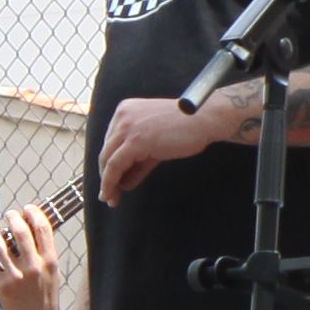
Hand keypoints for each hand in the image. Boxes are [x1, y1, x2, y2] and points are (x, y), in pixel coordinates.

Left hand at [0, 204, 64, 309]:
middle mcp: (34, 267)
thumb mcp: (53, 271)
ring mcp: (17, 277)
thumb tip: (32, 225)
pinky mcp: (2, 286)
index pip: (42, 229)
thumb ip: (45, 251)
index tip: (27, 208)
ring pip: (0, 247)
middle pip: (20, 234)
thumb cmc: (45, 292)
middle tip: (8, 214)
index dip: (34, 214)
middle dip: (13, 218)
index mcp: (50, 261)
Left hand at [94, 89, 236, 202]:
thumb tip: (124, 182)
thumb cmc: (185, 128)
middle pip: (106, 151)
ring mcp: (127, 127)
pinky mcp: (135, 141)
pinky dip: (110, 182)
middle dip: (105, 175)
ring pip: (107, 160)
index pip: (110, 141)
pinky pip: (115, 166)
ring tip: (110, 199)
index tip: (110, 181)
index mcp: (126, 110)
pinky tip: (113, 194)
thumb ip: (139, 159)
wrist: (203, 119)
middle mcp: (122, 116)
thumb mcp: (156, 142)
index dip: (108, 163)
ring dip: (107, 183)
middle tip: (108, 195)